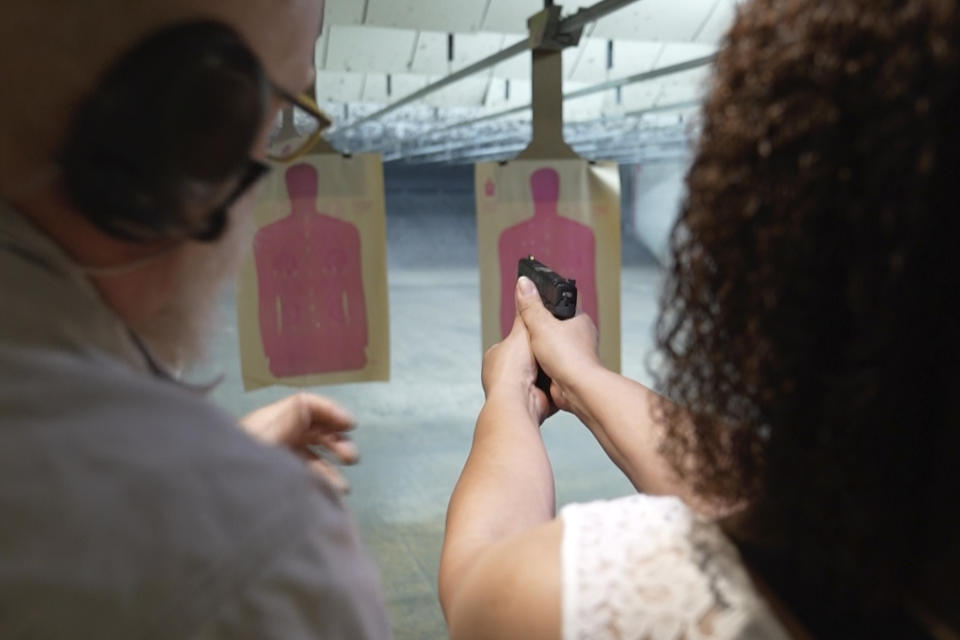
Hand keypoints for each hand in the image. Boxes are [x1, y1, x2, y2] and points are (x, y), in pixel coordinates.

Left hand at [241, 393, 357, 492]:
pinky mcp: (278, 480)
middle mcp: (276, 437)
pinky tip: (330, 496)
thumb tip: (305, 404)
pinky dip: (321, 483)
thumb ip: (283, 425)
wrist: (211, 503)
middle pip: (314, 430)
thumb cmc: (233, 471)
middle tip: (350, 459)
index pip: (306, 405)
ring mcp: (277, 459)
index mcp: (270, 422)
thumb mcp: (258, 445)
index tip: (350, 424)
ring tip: (341, 488)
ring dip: (331, 467)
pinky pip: (305, 476)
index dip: (330, 411)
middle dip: (336, 441)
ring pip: (313, 456)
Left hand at [481, 300, 552, 424]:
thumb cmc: (512, 369)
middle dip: (543, 353)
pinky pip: (550, 388)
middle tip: (556, 345)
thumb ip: (525, 310)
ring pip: (541, 372)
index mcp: (495, 357)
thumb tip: (523, 284)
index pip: (515, 341)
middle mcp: (504, 375)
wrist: (519, 401)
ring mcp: (519, 390)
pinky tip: (562, 377)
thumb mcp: (521, 331)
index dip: (530, 336)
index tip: (543, 331)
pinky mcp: (534, 401)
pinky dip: (556, 383)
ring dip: (551, 368)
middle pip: (530, 357)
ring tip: (561, 359)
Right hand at [515, 276, 602, 413]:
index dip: (549, 297)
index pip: (564, 301)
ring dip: (541, 346)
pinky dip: (543, 362)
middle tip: (526, 325)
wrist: (577, 390)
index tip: (536, 296)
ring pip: (554, 344)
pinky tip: (534, 363)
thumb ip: (531, 306)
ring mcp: (575, 354)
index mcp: (579, 319)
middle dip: (541, 325)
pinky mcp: (569, 370)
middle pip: (557, 323)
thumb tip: (523, 283)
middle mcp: (580, 336)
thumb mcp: (541, 326)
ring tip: (528, 346)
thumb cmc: (568, 357)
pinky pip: (553, 362)